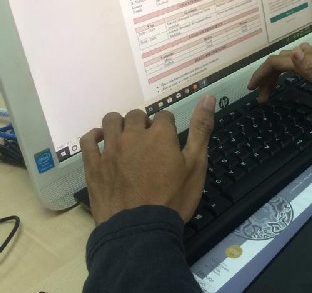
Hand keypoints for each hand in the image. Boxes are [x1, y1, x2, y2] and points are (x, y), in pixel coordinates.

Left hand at [80, 95, 215, 224]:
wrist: (139, 230)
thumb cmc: (173, 198)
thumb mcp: (196, 165)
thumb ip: (201, 129)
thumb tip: (208, 96)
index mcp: (159, 134)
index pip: (164, 116)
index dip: (169, 127)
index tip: (170, 142)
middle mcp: (132, 135)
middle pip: (136, 115)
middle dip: (144, 124)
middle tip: (150, 143)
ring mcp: (110, 149)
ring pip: (111, 121)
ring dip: (120, 125)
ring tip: (127, 139)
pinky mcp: (93, 165)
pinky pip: (88, 140)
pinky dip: (95, 136)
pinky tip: (102, 141)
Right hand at [247, 43, 311, 105]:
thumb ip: (308, 69)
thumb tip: (293, 52)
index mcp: (306, 60)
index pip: (275, 63)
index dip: (260, 74)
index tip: (252, 89)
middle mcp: (308, 55)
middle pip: (279, 61)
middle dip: (266, 77)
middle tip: (260, 96)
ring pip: (287, 61)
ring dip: (275, 75)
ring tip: (270, 91)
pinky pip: (297, 61)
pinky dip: (286, 69)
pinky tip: (290, 75)